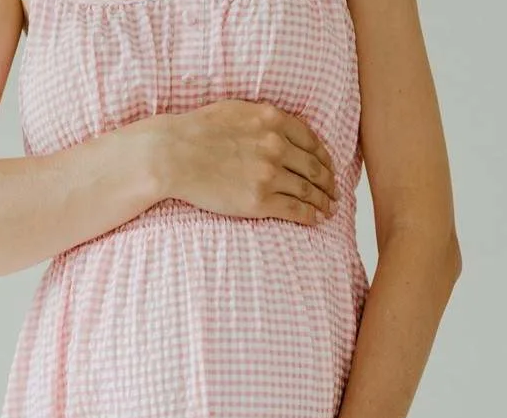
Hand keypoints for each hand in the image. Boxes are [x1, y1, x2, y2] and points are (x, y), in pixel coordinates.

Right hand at [153, 100, 337, 224]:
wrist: (172, 155)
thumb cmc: (195, 131)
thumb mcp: (235, 109)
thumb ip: (262, 117)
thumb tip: (277, 125)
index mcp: (273, 120)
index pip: (312, 141)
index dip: (324, 157)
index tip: (328, 167)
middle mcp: (276, 146)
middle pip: (315, 167)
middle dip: (329, 182)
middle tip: (335, 192)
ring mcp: (269, 174)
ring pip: (309, 190)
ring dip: (323, 201)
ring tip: (330, 208)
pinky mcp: (259, 200)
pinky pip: (295, 209)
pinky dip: (311, 215)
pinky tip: (317, 219)